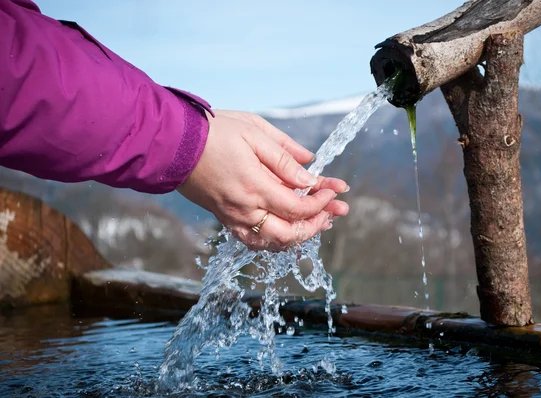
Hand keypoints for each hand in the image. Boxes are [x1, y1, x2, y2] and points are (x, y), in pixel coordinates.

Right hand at [177, 110, 348, 250]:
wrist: (172, 143)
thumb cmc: (212, 132)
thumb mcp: (254, 132)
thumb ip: (284, 155)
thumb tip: (309, 172)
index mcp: (255, 186)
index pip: (298, 207)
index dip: (321, 203)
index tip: (333, 190)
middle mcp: (244, 208)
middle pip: (289, 233)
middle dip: (316, 225)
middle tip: (333, 213)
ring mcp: (232, 217)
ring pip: (271, 242)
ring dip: (298, 235)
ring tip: (317, 223)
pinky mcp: (223, 218)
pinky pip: (252, 239)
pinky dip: (274, 239)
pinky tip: (286, 228)